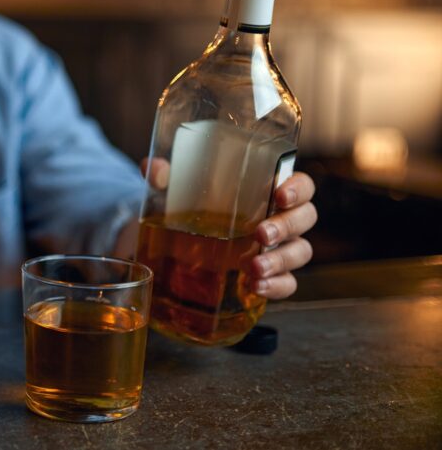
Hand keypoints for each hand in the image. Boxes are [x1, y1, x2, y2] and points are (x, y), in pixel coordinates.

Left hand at [138, 159, 316, 299]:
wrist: (180, 239)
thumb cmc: (193, 203)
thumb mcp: (176, 186)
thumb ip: (165, 175)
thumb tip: (152, 169)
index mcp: (268, 189)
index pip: (301, 185)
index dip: (298, 189)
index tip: (279, 194)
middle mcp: (280, 217)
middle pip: (304, 219)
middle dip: (287, 226)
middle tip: (260, 234)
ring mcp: (279, 248)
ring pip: (300, 252)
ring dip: (281, 260)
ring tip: (254, 268)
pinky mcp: (270, 275)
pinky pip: (287, 283)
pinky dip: (276, 286)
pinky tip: (256, 287)